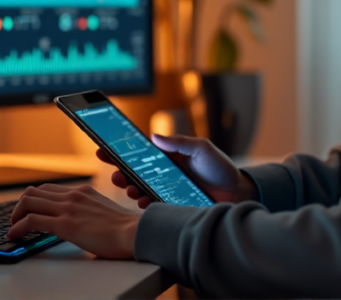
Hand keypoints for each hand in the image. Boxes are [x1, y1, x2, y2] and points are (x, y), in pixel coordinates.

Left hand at [8, 183, 140, 258]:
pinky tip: (15, 235)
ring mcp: (68, 208)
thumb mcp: (106, 212)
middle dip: (21, 205)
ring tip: (13, 226)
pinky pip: (32, 221)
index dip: (34, 199)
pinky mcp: (65, 224)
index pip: (49, 189)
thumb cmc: (126, 229)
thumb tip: (85, 225)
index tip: (29, 210)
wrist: (135, 233)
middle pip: (34, 192)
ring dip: (16, 214)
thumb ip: (91, 212)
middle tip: (17, 219)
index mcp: (83, 192)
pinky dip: (18, 227)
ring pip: (28, 202)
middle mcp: (73, 195)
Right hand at [96, 133, 258, 208]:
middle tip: (115, 174)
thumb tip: (155, 136)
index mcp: (168, 157)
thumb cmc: (221, 168)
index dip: (120, 151)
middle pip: (134, 172)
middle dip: (120, 173)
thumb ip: (180, 142)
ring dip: (130, 188)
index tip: (103, 149)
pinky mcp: (171, 205)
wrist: (237, 193)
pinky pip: (152, 205)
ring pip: (140, 189)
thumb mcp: (202, 149)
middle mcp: (163, 173)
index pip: (139, 153)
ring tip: (129, 188)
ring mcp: (166, 189)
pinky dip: (144, 203)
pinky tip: (142, 201)